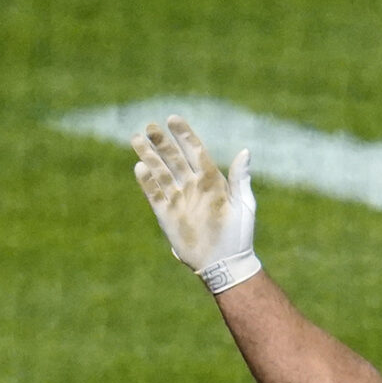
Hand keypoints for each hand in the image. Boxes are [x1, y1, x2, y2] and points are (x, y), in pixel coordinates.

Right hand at [131, 116, 260, 293]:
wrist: (224, 263)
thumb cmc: (239, 234)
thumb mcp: (243, 204)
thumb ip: (240, 178)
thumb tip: (245, 151)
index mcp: (212, 181)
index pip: (195, 151)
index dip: (184, 135)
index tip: (173, 119)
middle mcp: (192, 186)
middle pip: (173, 158)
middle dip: (162, 142)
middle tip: (150, 126)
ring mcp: (178, 199)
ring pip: (160, 172)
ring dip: (148, 156)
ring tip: (136, 138)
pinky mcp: (166, 214)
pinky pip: (154, 194)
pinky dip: (147, 181)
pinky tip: (139, 167)